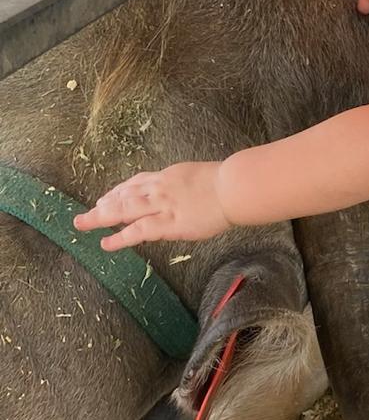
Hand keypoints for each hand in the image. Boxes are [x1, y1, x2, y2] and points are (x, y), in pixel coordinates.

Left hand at [75, 163, 231, 250]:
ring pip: (124, 210)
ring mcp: (162, 205)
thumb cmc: (226, 182)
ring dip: (101, 217)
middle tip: (86, 213)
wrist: (234, 188)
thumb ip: (185, 185)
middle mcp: (159, 188)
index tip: (107, 197)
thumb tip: (182, 194)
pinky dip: (120, 238)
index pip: (137, 182)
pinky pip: (138, 231)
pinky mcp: (168, 224)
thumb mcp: (198, 176)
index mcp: (168, 176)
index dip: (119, 191)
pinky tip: (106, 243)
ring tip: (83, 224)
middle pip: (124, 195)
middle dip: (104, 203)